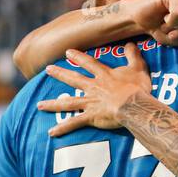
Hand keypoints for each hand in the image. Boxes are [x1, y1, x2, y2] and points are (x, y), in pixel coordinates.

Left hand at [38, 42, 152, 137]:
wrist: (133, 104)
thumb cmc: (137, 88)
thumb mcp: (138, 68)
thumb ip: (133, 55)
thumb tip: (131, 43)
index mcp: (104, 75)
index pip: (88, 63)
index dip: (78, 57)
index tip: (68, 52)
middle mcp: (93, 87)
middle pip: (73, 79)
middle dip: (59, 74)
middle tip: (47, 70)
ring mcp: (90, 103)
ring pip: (68, 103)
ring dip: (53, 104)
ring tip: (39, 105)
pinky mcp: (91, 117)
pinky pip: (74, 123)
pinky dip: (62, 128)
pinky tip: (51, 132)